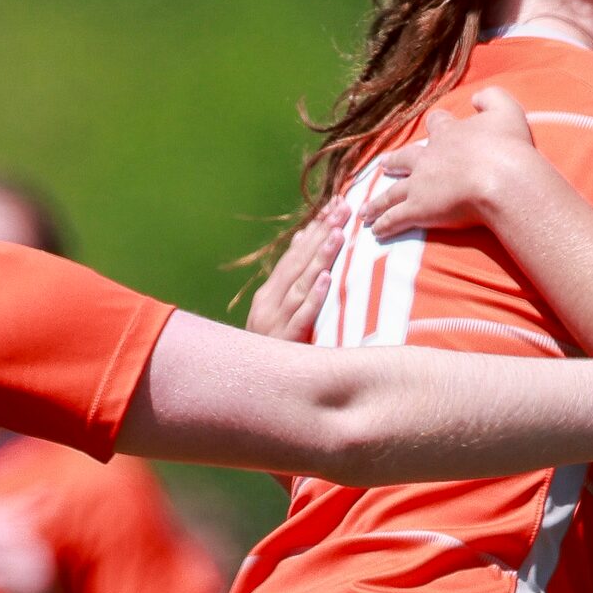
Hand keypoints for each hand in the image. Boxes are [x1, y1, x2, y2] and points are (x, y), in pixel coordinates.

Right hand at [248, 198, 346, 341]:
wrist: (249, 387)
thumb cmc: (271, 347)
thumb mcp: (278, 310)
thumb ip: (291, 275)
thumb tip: (304, 236)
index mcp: (269, 293)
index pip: (296, 253)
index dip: (316, 228)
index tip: (336, 205)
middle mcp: (269, 302)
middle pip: (300, 262)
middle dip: (322, 233)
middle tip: (343, 208)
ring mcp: (275, 321)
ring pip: (302, 284)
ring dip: (320, 258)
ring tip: (338, 235)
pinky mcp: (285, 341)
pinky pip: (302, 316)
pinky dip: (314, 297)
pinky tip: (326, 279)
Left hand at [364, 89, 539, 238]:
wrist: (502, 178)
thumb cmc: (508, 147)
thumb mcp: (507, 110)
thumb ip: (491, 98)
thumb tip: (475, 97)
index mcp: (450, 134)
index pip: (437, 124)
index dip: (436, 125)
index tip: (434, 126)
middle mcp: (429, 158)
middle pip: (405, 158)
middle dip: (394, 162)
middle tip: (384, 164)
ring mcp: (420, 184)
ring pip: (393, 192)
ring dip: (379, 201)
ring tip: (366, 209)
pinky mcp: (418, 209)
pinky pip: (396, 218)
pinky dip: (384, 224)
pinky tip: (376, 231)